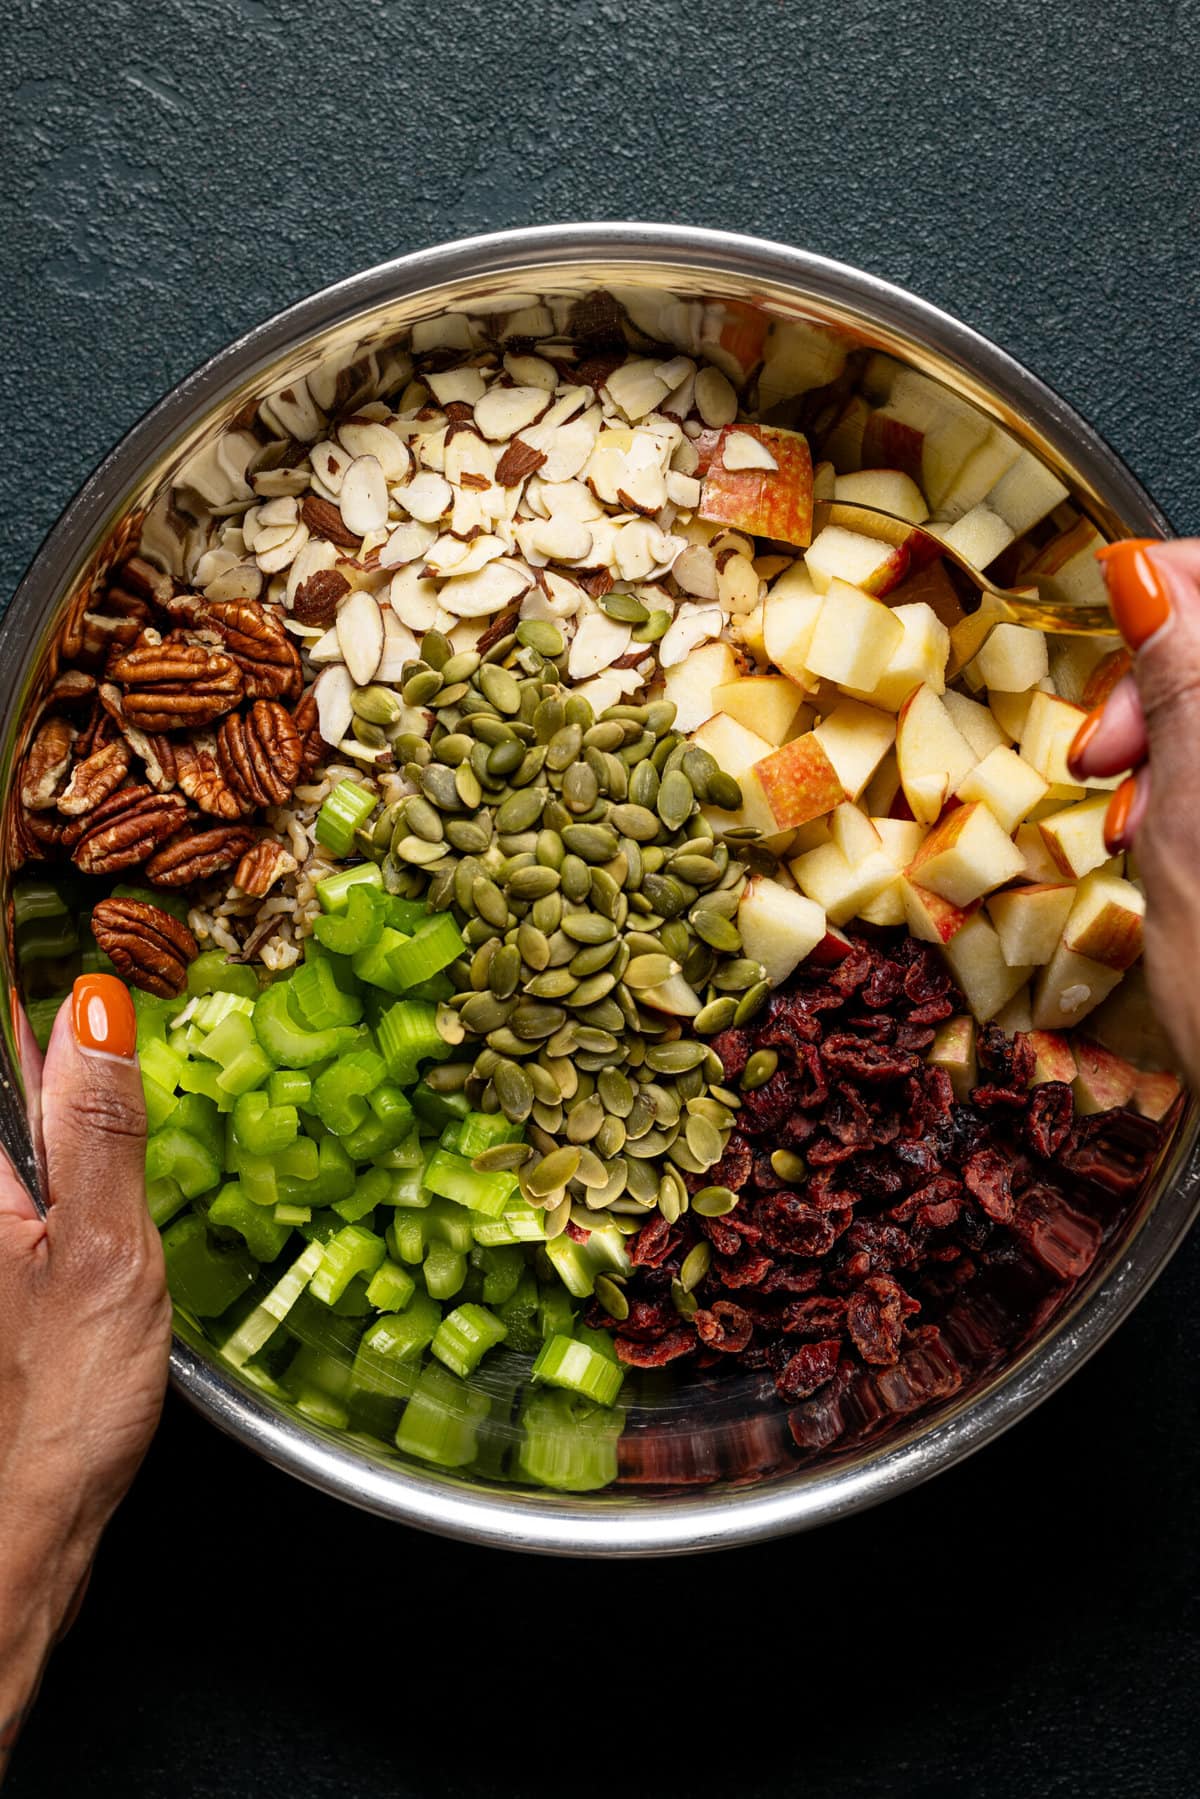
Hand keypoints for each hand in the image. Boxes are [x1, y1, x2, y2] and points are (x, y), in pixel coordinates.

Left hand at [0, 975, 169, 1781]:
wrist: (12, 1532)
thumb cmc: (56, 1407)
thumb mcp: (105, 1249)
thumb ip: (99, 1119)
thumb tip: (93, 1003)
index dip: (14, 943)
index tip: (35, 844)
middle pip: (6, 1065)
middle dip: (44, 1012)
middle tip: (83, 929)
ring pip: (13, 1113)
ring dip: (51, 1062)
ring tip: (100, 1013)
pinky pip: (16, 1154)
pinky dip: (49, 1114)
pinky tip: (93, 1112)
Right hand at [1067, 538, 1199, 1085]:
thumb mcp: (1197, 802)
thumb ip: (1181, 668)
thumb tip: (1145, 570)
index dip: (1170, 589)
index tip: (1115, 634)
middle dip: (1156, 687)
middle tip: (1107, 757)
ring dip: (1165, 750)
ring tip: (1133, 822)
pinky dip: (1186, 792)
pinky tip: (1166, 843)